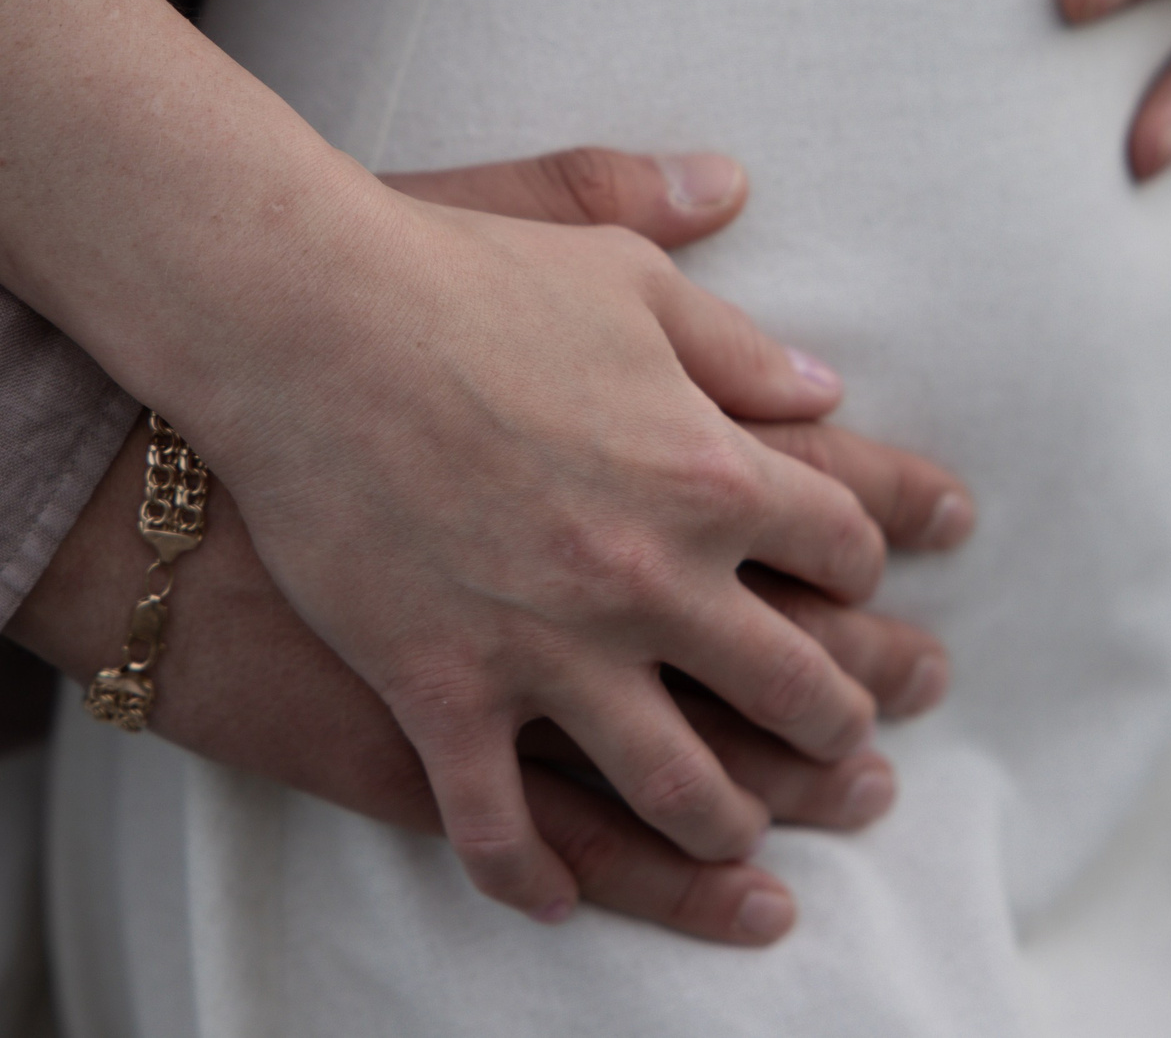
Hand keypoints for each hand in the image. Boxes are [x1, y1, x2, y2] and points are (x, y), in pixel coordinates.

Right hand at [12, 147, 972, 946]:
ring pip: (679, 786)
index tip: (878, 587)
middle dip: (845, 724)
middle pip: (795, 684)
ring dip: (730, 825)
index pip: (841, 543)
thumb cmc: (453, 274)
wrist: (292, 324)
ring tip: (749, 842)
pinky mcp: (443, 696)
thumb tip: (823, 377)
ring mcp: (550, 651)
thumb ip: (730, 335)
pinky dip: (533, 876)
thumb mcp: (617, 272)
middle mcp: (651, 578)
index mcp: (707, 469)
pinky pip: (501, 825)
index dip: (874, 568)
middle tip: (866, 753)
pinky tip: (555, 898)